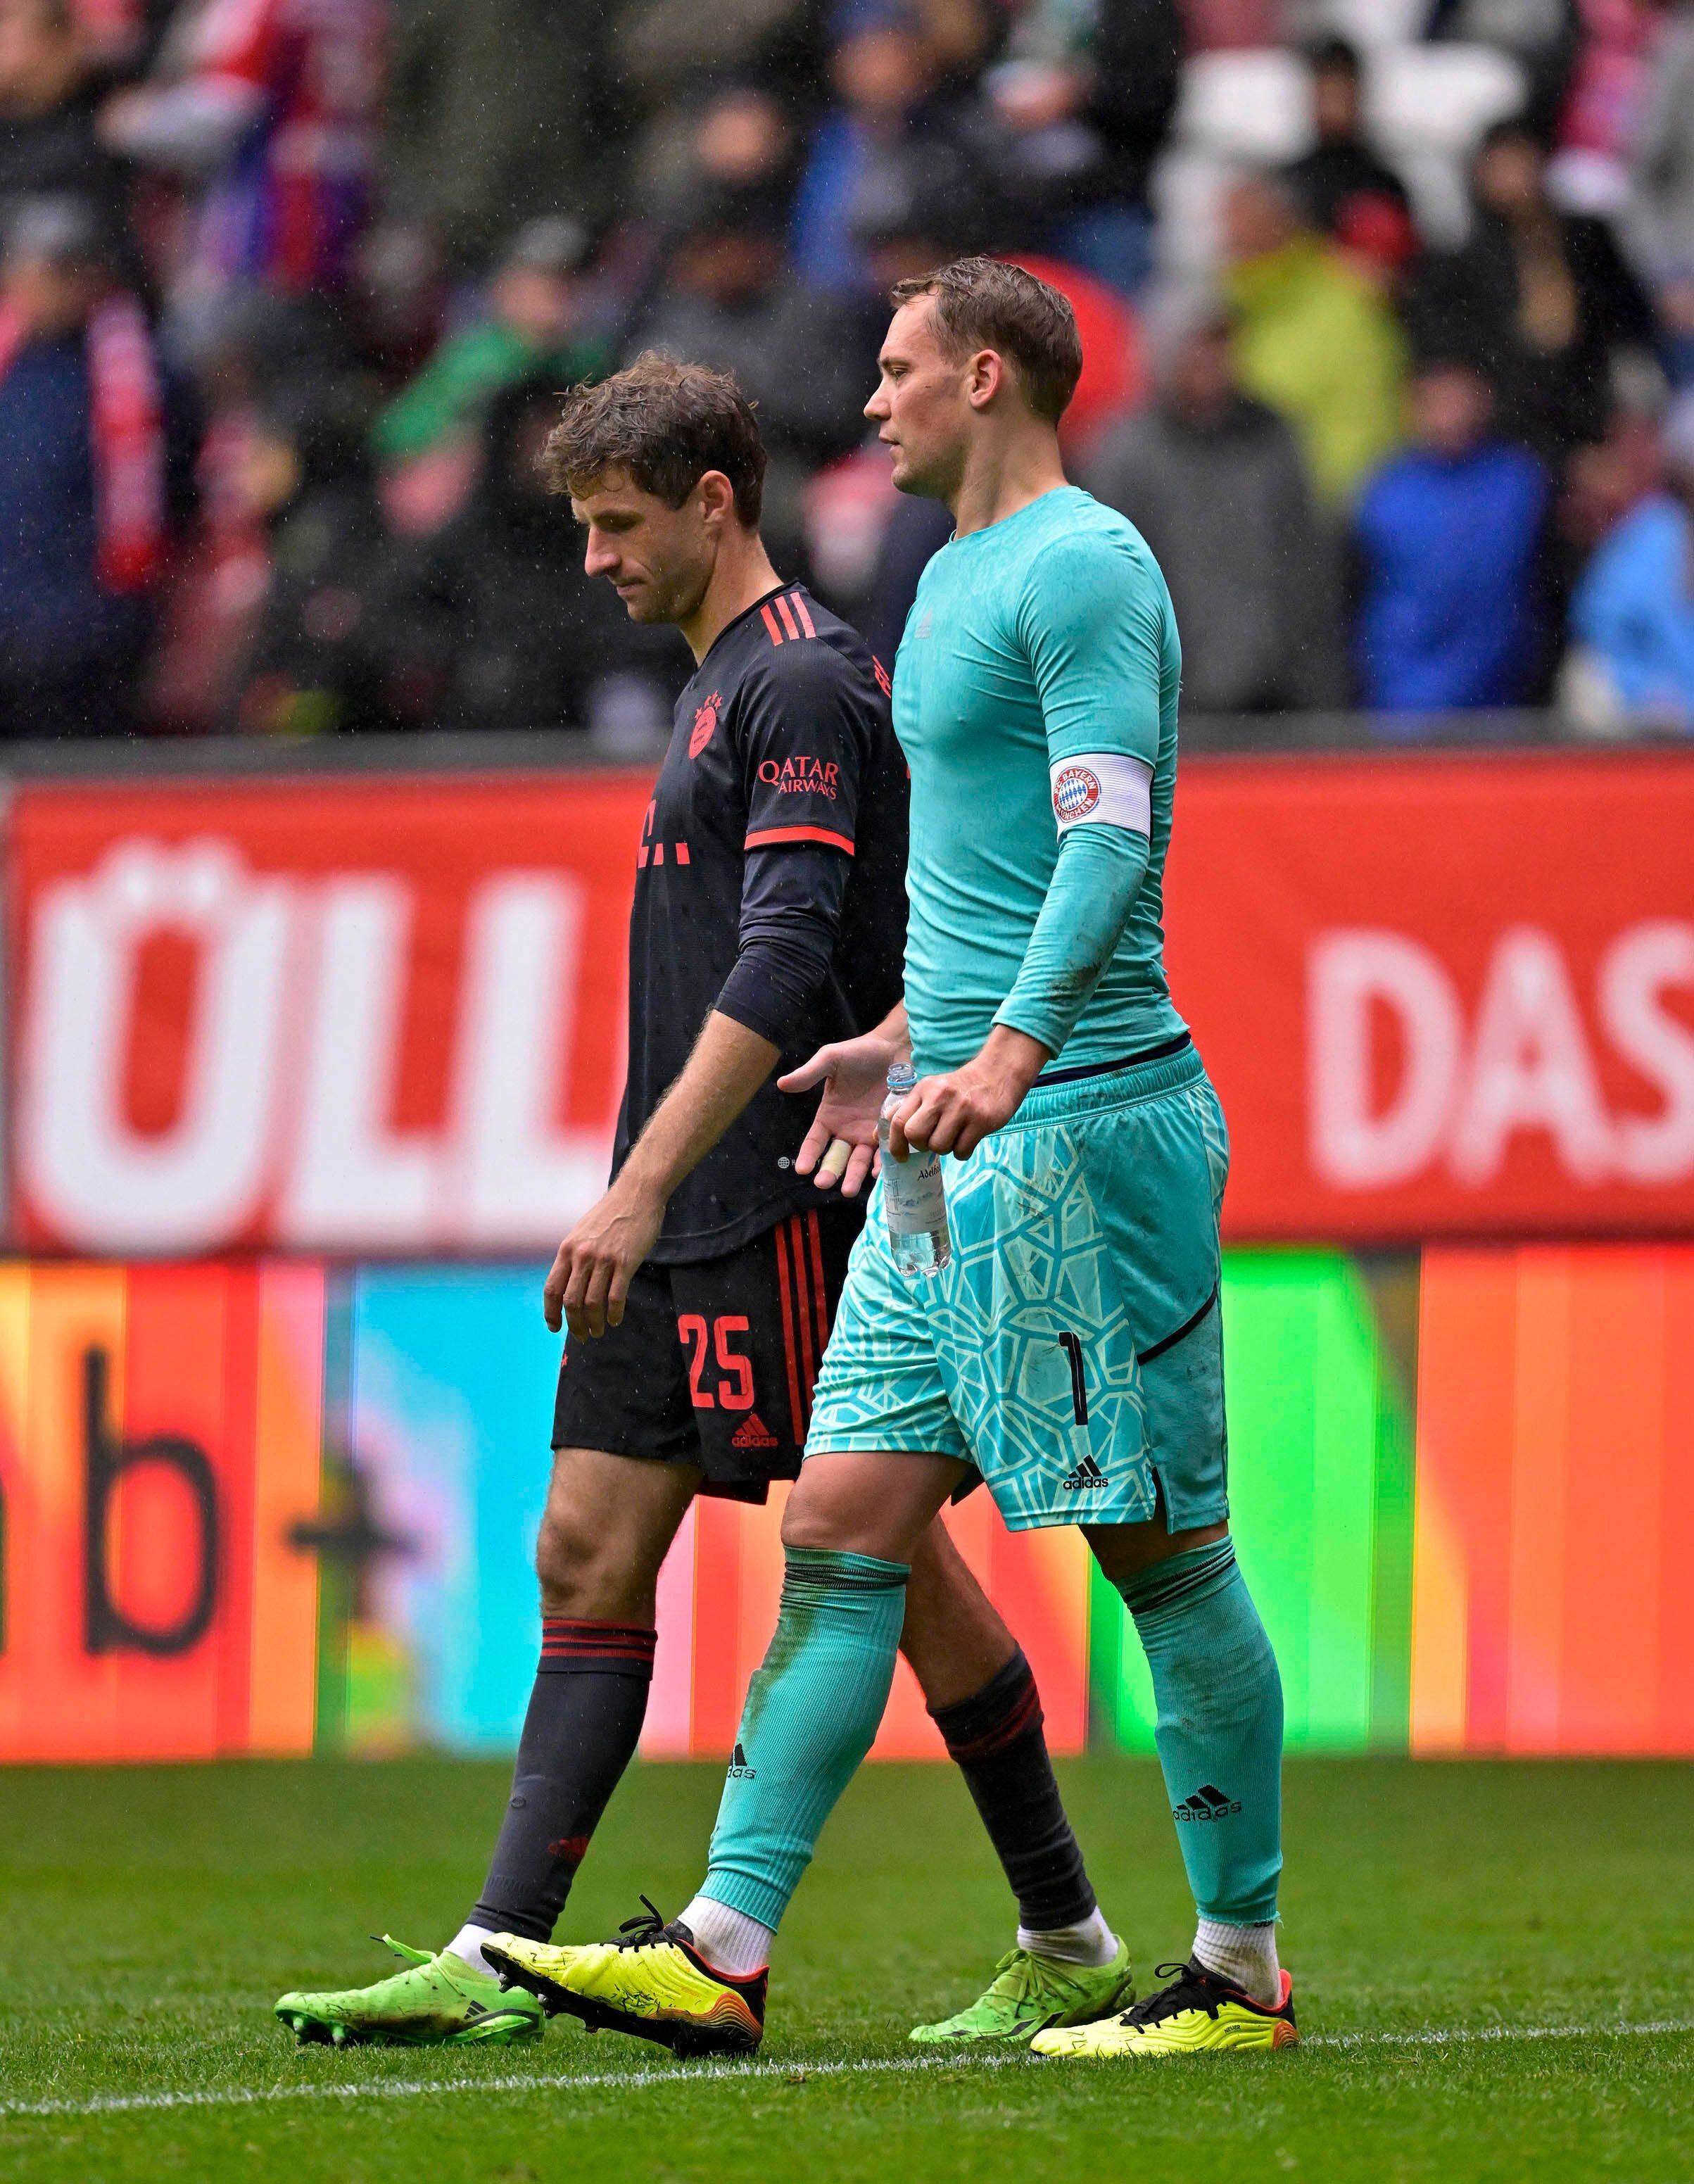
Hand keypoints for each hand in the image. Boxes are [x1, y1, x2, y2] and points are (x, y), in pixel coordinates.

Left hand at [544, 1178, 664, 1337]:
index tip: (554, 1327)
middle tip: (582, 1335)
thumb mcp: (582, 1232)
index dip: (551, 1312)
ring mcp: (604, 1259)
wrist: (636, 1194)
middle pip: (571, 1301)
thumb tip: (569, 1283)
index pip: (552, 1288)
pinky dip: (614, 1313)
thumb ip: (574, 1256)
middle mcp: (582, 1256)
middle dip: (574, 1324)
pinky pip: (616, 1296)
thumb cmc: (610, 1214)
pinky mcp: (626, 1262)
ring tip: (598, 1331)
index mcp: (567, 1249)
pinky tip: (615, 1320)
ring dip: (594, 1322)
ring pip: (592, 1302)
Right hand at [778, 1030, 906, 1196]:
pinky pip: (883, 1152)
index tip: (802, 1169)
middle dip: (830, 1172)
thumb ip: (809, 1074)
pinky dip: (880, 1163)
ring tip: (849, 1190)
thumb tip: (781, 1084)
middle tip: (824, 1183)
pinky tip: (876, 1172)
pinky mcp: (888, 1131)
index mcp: (829, 1116)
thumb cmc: (859, 1053)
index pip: (814, 1142)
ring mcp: (868, 1133)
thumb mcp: (830, 1060)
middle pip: (836, 1157)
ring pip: (858, 1161)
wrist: (893, 1049)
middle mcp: (846, 1130)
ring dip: (854, 1176)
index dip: (807, 1155)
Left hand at [889, 1028, 1047, 1161]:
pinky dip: (962, 1152)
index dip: (895, 1144)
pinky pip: (962, 1151)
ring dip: (945, 1149)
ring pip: (939, 1147)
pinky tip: (967, 1138)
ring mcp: (962, 1108)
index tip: (900, 1156)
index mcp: (924, 1089)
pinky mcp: (981, 1120)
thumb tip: (877, 1133)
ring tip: (953, 1136)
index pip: (899, 1120)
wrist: (996, 1074)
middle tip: (932, 1142)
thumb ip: (905, 1110)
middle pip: (915, 1135)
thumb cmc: (959, 1087)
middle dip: (921, 1146)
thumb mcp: (930, 1090)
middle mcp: (940, 1097)